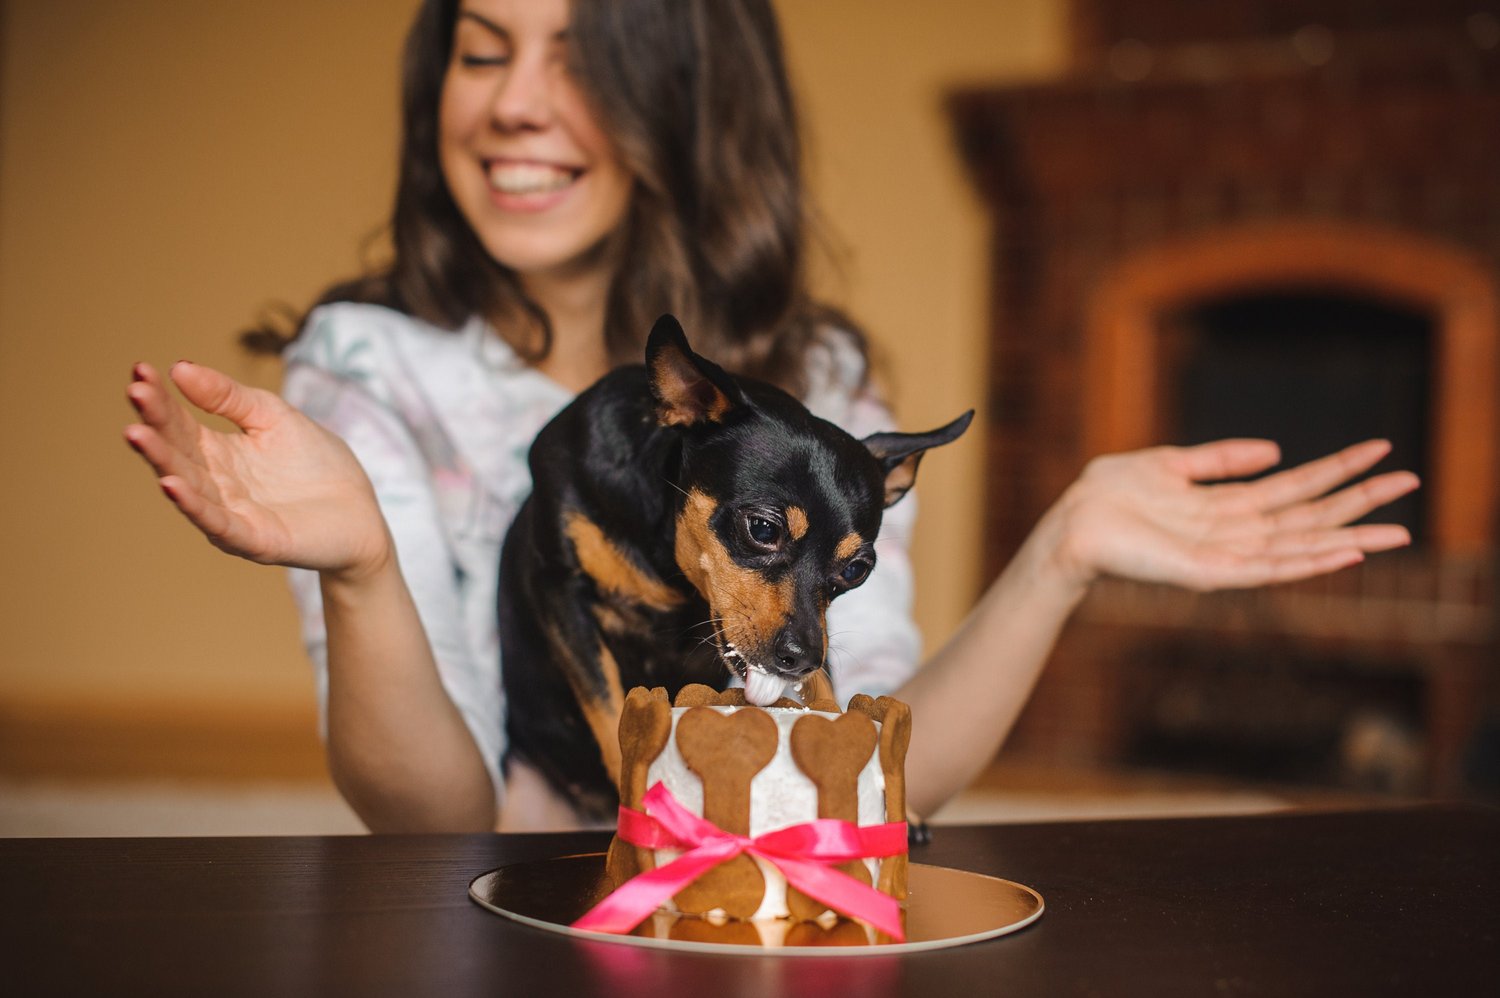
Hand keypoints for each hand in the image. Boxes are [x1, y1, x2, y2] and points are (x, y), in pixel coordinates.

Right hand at [124, 361, 390, 578]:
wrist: (362, 514)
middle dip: (154, 424)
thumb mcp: (273, 417)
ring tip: (136, 434)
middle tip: (134, 392)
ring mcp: (232, 513)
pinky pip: (217, 522)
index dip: (159, 399)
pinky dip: (193, 506)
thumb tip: (179, 368)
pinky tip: (171, 484)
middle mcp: (215, 485)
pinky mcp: (255, 539)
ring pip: (188, 487)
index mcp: (218, 453)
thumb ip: (229, 396)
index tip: (139, 369)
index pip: (179, 423)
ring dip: (161, 461)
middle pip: (177, 452)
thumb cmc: (317, 464)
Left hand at [1041, 439, 1418, 592]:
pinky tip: (1340, 553)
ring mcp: (1225, 555)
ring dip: (1348, 537)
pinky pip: (1265, 569)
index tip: (1379, 451)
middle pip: (1309, 516)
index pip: (1295, 488)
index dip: (1337, 470)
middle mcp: (1234, 532)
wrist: (1070, 524)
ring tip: (1397, 530)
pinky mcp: (1208, 574)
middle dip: (1360, 501)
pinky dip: (1305, 562)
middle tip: (1414, 483)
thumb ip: (1221, 459)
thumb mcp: (1170, 464)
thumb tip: (1276, 449)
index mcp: (1226, 506)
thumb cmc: (1110, 496)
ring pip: (1299, 544)